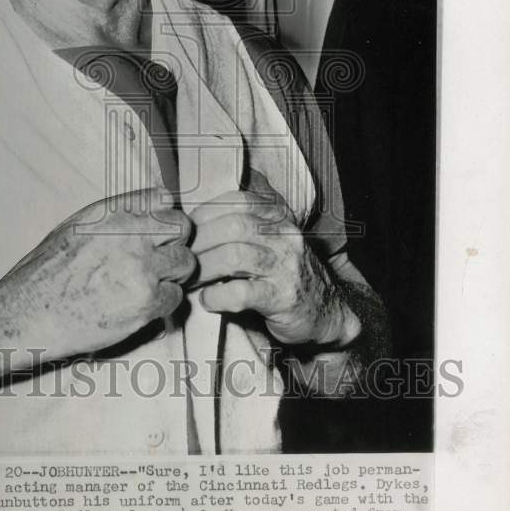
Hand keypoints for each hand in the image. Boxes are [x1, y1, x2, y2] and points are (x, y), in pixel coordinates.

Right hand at [5, 188, 195, 358]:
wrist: (29, 313)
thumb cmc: (46, 273)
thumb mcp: (77, 226)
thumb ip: (116, 217)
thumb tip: (149, 207)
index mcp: (113, 213)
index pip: (163, 199)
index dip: (163, 216)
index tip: (157, 230)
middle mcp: (131, 235)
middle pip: (183, 228)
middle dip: (174, 243)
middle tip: (160, 259)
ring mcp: (142, 268)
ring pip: (186, 263)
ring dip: (173, 274)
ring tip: (149, 283)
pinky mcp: (146, 302)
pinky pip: (175, 297)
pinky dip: (162, 303)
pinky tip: (139, 305)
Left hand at [188, 178, 359, 347]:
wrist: (326, 310)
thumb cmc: (284, 271)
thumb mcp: (270, 236)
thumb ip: (242, 220)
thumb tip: (198, 216)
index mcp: (278, 216)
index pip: (236, 200)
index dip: (205, 213)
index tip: (188, 232)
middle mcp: (285, 235)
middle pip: (232, 226)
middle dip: (199, 243)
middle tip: (182, 259)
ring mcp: (286, 266)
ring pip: (234, 256)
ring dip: (204, 268)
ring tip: (191, 280)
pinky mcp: (283, 298)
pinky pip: (242, 292)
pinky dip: (217, 296)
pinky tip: (209, 300)